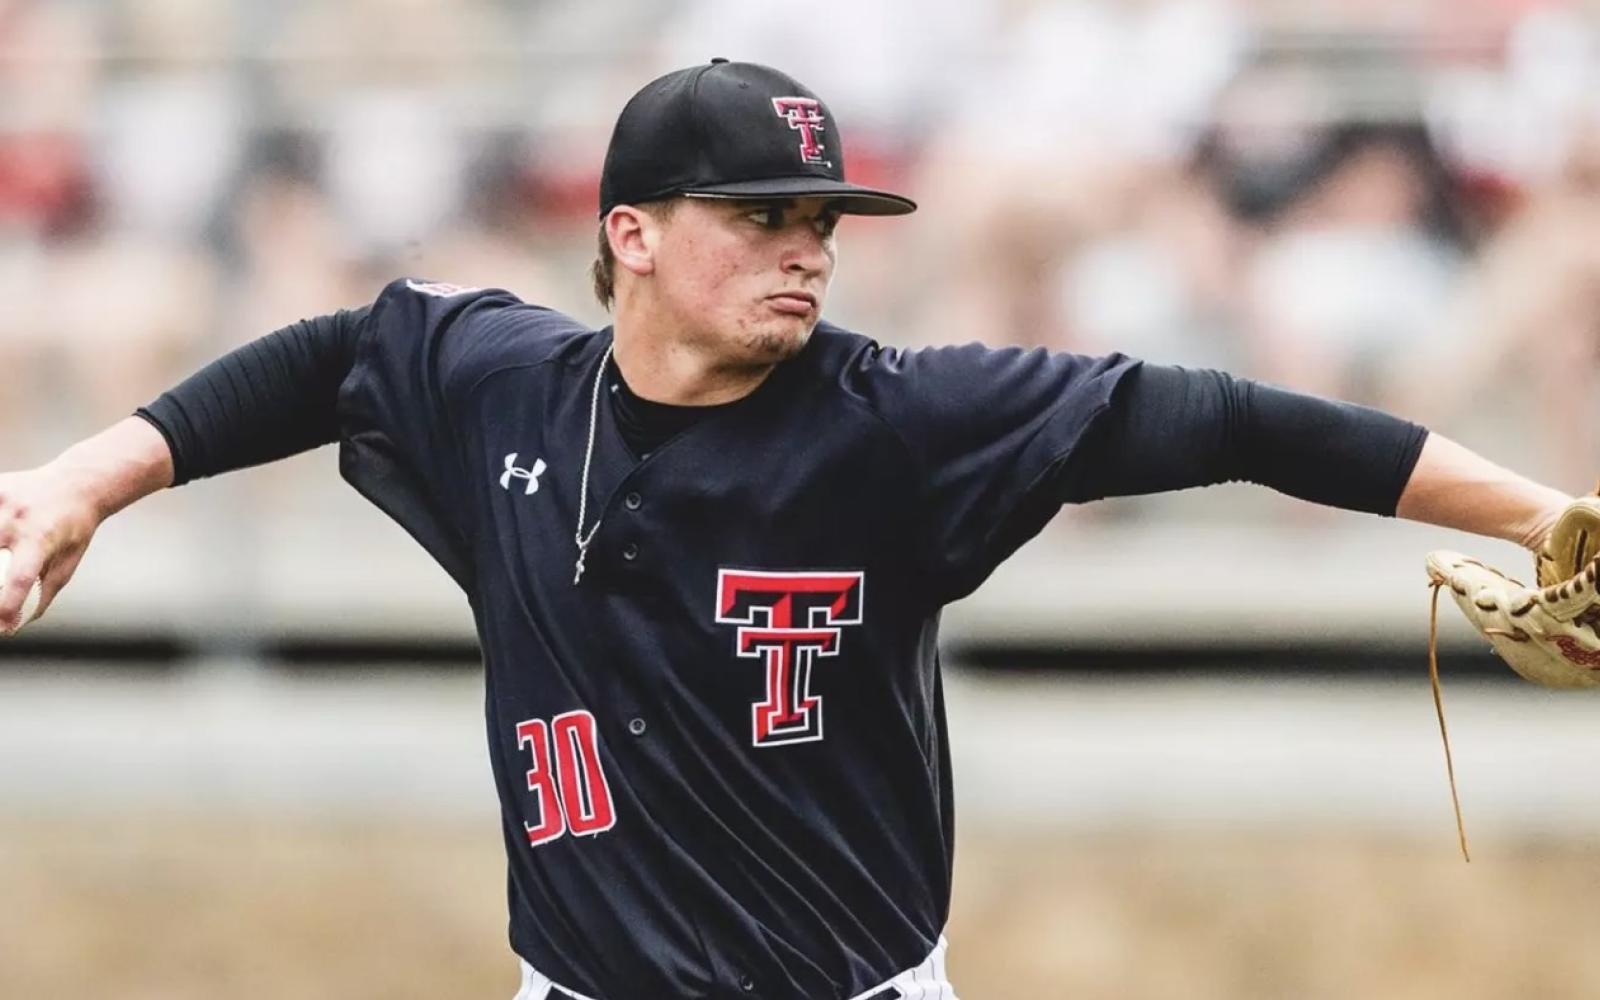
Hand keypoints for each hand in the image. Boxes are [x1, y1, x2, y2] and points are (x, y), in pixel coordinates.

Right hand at [0, 462, 104, 633]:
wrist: (78, 483)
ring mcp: (0, 501)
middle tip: (1, 589)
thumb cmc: (72, 528)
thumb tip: (16, 623)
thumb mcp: (67, 561)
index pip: (20, 578)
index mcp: (41, 540)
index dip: (7, 605)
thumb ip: (43, 592)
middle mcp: (18, 520)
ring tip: (2, 563)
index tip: (3, 627)